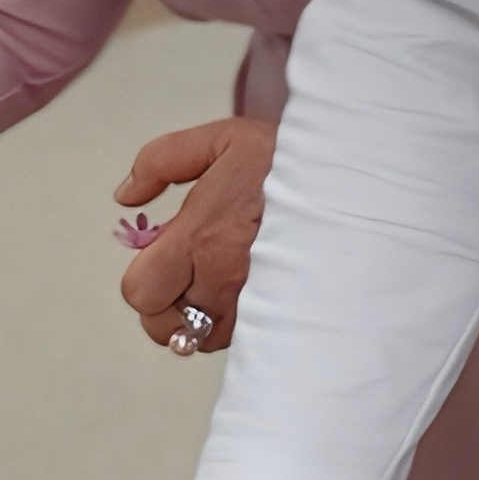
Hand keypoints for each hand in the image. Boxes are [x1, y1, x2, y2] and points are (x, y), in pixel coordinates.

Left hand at [114, 119, 276, 353]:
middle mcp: (225, 279)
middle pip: (165, 327)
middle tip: (184, 275)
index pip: (141, 292)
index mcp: (202, 237)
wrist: (352, 182)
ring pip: (201, 339)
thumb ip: (161, 161)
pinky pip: (239, 340)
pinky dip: (232, 323)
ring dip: (198, 318)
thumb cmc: (288, 160)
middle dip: (164, 304)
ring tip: (216, 283)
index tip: (165, 255)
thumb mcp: (221, 139)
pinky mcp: (283, 316)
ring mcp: (255, 304)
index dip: (144, 278)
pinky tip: (246, 292)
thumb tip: (125, 196)